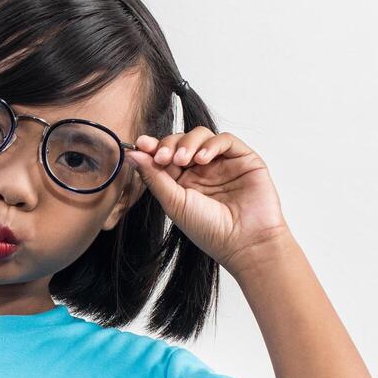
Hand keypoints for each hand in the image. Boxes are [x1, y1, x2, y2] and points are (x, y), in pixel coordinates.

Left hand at [125, 127, 291, 275]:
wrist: (245, 243)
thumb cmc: (210, 230)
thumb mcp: (174, 203)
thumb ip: (154, 177)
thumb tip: (132, 154)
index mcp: (181, 181)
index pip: (164, 155)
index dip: (152, 147)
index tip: (140, 144)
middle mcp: (201, 170)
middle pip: (180, 140)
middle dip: (168, 144)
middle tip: (163, 157)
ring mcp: (222, 163)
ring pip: (201, 135)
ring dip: (187, 142)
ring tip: (182, 159)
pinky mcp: (243, 159)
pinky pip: (225, 140)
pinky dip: (211, 144)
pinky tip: (202, 159)